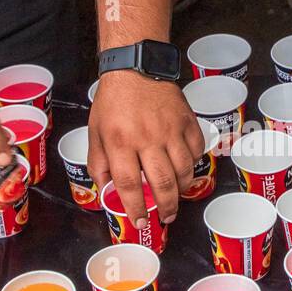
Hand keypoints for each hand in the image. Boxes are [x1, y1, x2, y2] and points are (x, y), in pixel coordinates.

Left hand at [88, 70, 201, 227]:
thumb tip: (107, 188)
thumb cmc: (113, 101)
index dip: (135, 208)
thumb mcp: (95, 132)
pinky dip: (193, 164)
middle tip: (166, 218)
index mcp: (120, 142)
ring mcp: (170, 130)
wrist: (135, 68)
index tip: (140, 222)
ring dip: (181, 190)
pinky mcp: (187, 121)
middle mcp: (147, 138)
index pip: (129, 184)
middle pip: (162, 183)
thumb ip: (98, 162)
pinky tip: (184, 168)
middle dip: (166, 207)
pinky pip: (196, 151)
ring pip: (183, 170)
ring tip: (176, 196)